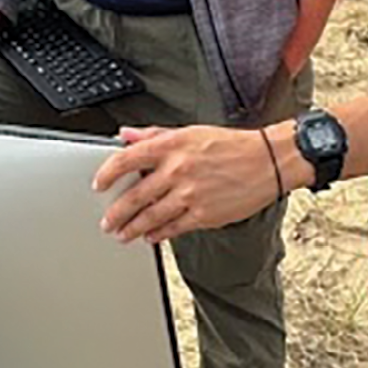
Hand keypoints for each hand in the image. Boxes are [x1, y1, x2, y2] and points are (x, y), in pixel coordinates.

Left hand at [93, 123, 277, 241]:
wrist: (268, 161)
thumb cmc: (231, 145)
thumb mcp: (190, 131)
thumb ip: (155, 134)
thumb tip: (126, 135)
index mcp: (172, 146)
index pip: (127, 158)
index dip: (107, 173)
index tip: (98, 184)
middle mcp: (178, 170)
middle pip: (135, 196)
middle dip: (116, 212)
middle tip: (107, 221)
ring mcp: (190, 194)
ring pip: (151, 217)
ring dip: (132, 228)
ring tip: (122, 234)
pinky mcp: (204, 215)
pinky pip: (173, 228)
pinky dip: (158, 234)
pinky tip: (150, 237)